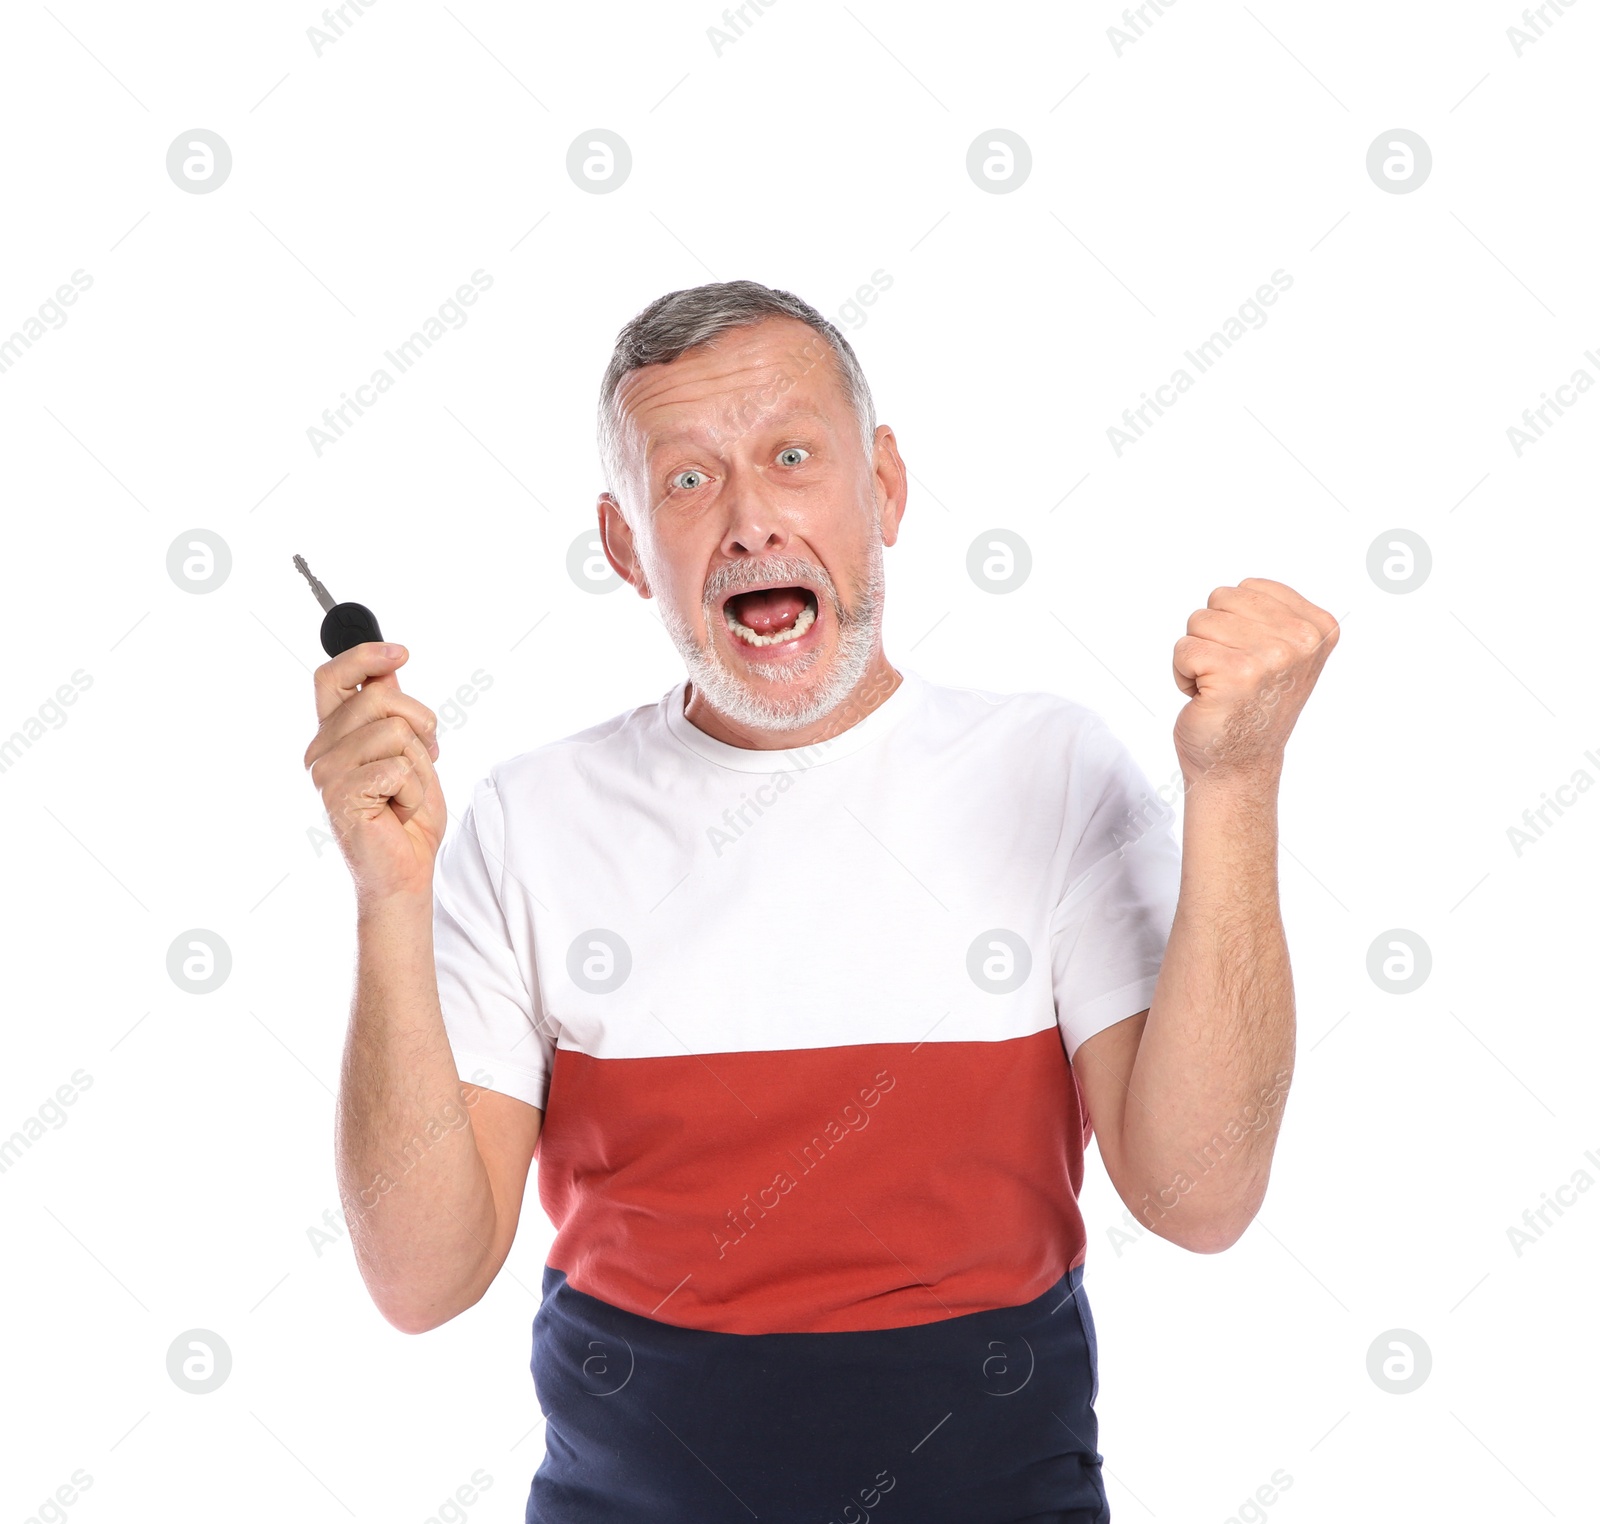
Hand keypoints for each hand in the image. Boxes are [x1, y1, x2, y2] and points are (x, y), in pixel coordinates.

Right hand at [304, 642, 446, 906]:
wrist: (405, 870)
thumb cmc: (406, 815)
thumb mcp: (409, 751)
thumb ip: (394, 713)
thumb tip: (389, 669)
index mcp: (334, 735)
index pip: (333, 677)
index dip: (364, 656)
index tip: (401, 653)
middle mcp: (322, 750)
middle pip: (379, 699)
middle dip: (420, 722)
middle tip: (425, 755)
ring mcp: (327, 774)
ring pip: (394, 732)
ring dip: (419, 764)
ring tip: (406, 791)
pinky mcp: (341, 796)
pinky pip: (398, 768)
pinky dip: (414, 791)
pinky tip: (399, 810)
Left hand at [1171, 578, 1337, 786]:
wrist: (1238, 766)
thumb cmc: (1251, 707)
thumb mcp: (1283, 652)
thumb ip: (1273, 614)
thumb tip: (1242, 587)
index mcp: (1319, 627)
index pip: (1248, 587)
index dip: (1234, 622)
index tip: (1251, 660)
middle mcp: (1302, 640)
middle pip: (1221, 599)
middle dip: (1212, 635)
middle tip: (1230, 675)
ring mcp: (1271, 657)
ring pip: (1199, 621)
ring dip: (1197, 655)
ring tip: (1219, 686)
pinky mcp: (1235, 674)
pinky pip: (1183, 648)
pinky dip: (1182, 674)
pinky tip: (1206, 697)